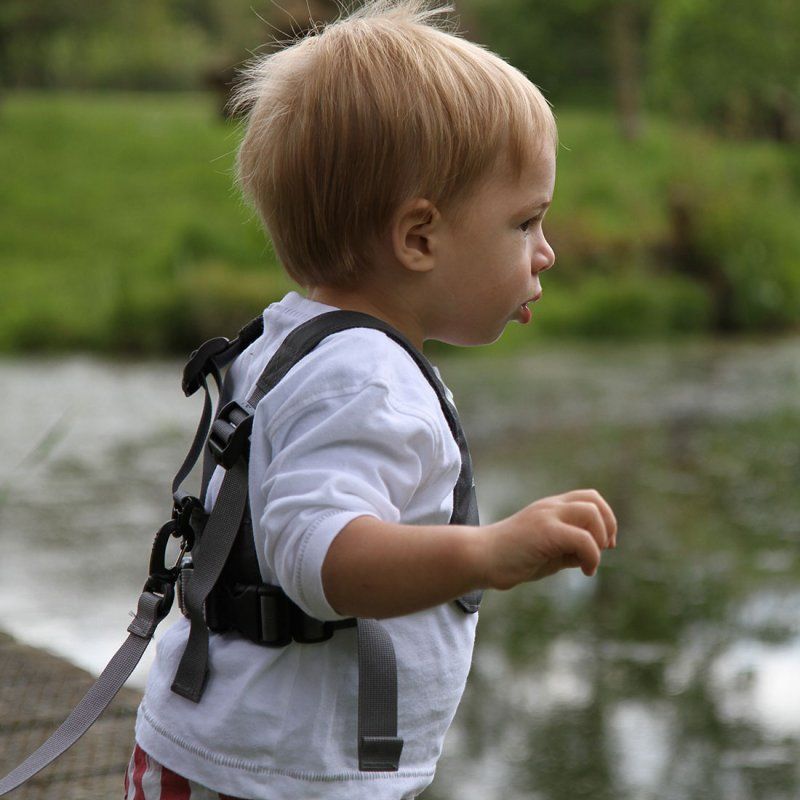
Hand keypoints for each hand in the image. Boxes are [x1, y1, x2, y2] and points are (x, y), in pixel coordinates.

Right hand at [481, 489, 616, 589]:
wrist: (480, 559)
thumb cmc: (511, 559)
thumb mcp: (548, 552)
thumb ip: (569, 548)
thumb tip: (594, 553)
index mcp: (550, 508)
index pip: (588, 498)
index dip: (605, 519)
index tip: (605, 545)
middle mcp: (550, 506)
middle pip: (594, 499)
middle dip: (608, 524)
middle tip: (605, 549)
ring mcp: (547, 516)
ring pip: (592, 512)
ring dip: (600, 538)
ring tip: (589, 561)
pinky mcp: (545, 531)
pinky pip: (583, 538)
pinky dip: (592, 556)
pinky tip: (584, 571)